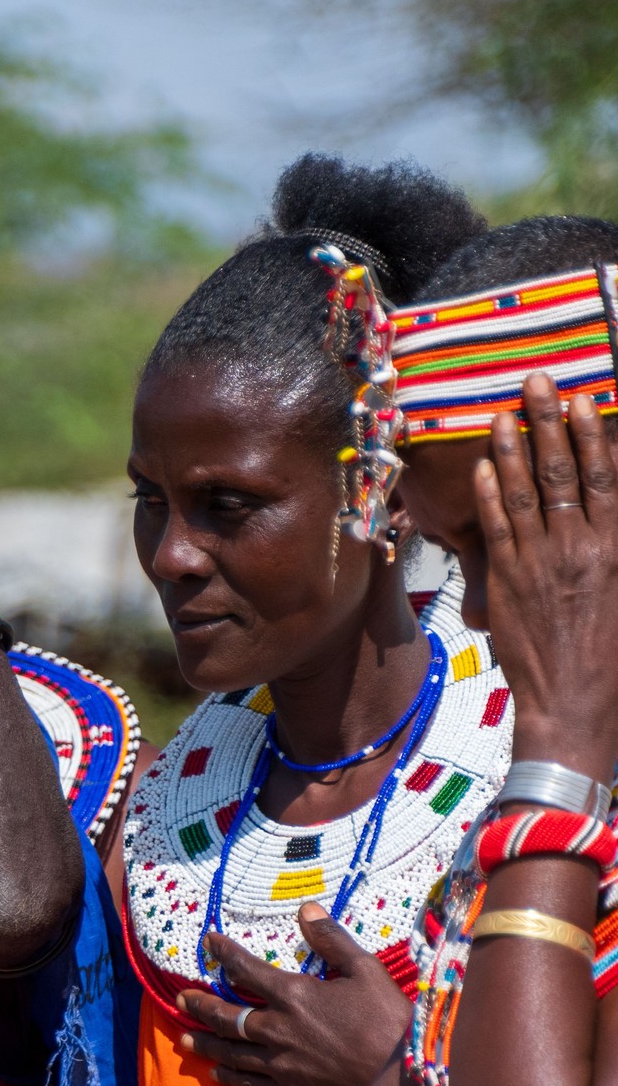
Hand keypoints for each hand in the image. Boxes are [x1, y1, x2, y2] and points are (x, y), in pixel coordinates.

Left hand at [175, 903, 410, 1085]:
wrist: (407, 1084)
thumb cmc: (391, 1024)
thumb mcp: (368, 972)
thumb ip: (333, 940)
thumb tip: (306, 909)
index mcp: (294, 995)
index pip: (246, 969)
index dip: (224, 953)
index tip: (209, 941)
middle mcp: (278, 1029)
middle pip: (226, 1015)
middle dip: (201, 1005)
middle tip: (182, 998)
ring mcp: (281, 1065)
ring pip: (231, 1052)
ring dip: (205, 1043)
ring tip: (185, 1038)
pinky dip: (230, 1078)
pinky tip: (218, 1074)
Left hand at [474, 374, 617, 776]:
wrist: (576, 703)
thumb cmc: (606, 654)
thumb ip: (608, 553)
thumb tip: (600, 515)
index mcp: (616, 550)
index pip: (608, 479)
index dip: (594, 436)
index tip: (585, 400)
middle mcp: (582, 548)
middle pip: (566, 473)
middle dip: (551, 424)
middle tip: (537, 382)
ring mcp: (543, 563)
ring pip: (527, 493)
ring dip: (513, 449)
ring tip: (502, 412)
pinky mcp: (509, 581)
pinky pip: (497, 528)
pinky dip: (489, 495)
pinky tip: (481, 466)